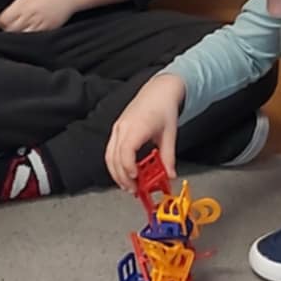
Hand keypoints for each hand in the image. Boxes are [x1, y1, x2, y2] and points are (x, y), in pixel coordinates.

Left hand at [0, 0, 79, 33]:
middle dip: (5, 27)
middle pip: (10, 30)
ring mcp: (40, 25)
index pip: (3, 19)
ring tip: (15, 27)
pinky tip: (27, 30)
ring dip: (15, 33)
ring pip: (20, 36)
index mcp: (24, 4)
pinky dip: (27, 36)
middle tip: (5, 22)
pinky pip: (34, 38)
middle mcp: (30, 16)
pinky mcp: (49, 30)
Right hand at [105, 73, 186, 190]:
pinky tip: (125, 173)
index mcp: (137, 126)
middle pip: (115, 157)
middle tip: (134, 190)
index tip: (136, 179)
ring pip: (109, 156)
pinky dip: (116, 164)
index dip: (128, 167)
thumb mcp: (170, 134)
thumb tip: (170, 175)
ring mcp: (118, 128)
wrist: (158, 91)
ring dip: (117, 173)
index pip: (126, 150)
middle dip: (122, 177)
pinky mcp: (117, 130)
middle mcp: (123, 127)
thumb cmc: (164, 108)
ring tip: (128, 186)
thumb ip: (169, 157)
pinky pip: (111, 150)